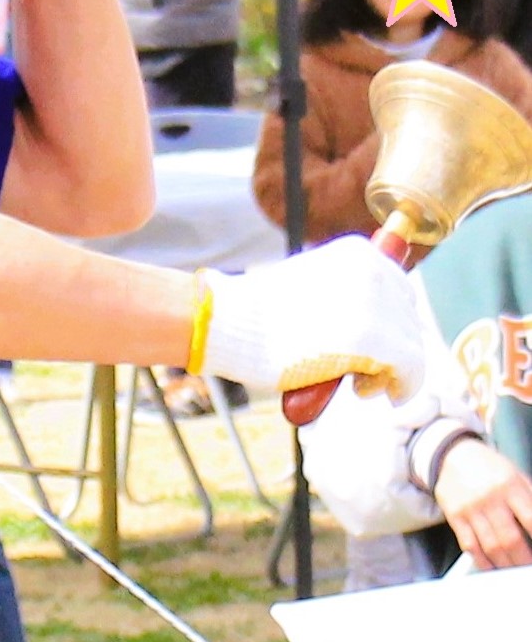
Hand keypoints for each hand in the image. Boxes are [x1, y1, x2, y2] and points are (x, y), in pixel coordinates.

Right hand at [201, 237, 428, 400]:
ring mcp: (377, 305)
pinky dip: (399, 387)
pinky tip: (364, 389)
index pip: (400, 293)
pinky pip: (412, 371)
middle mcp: (375, 271)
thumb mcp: (315, 281)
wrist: (230, 320)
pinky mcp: (375, 340)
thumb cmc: (263, 310)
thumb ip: (352, 291)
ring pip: (413, 348)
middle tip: (361, 370)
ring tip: (358, 381)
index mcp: (360, 252)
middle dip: (393, 350)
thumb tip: (388, 315)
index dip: (389, 325)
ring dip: (392, 371)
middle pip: (409, 322)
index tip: (371, 345)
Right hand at [433, 437, 531, 569]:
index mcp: (509, 485)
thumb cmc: (489, 468)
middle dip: (524, 561)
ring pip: (491, 546)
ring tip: (514, 570)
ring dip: (506, 565)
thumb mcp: (516, 475)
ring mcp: (470, 508)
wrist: (451, 454)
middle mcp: (489, 497)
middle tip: (528, 568)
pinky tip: (491, 567)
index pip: (531, 519)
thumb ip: (531, 497)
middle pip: (510, 539)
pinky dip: (482, 561)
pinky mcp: (454, 515)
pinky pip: (469, 545)